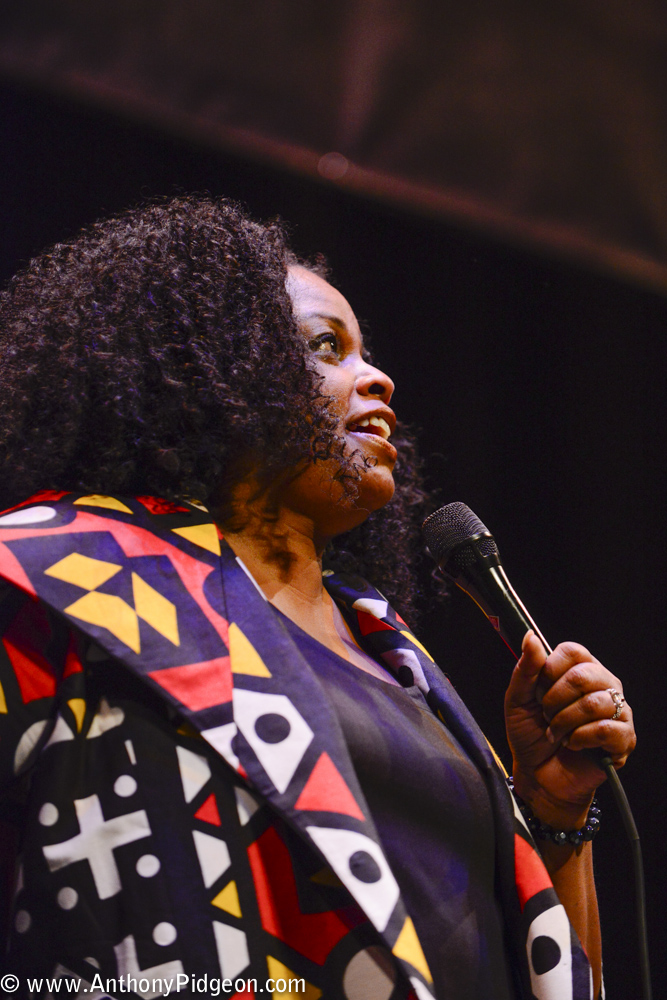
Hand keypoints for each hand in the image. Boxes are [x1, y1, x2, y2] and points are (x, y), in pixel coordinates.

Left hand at [505, 632, 635, 826]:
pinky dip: (580, 739)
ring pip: (594, 703)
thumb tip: (530, 636)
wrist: (538, 776)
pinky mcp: (623, 738)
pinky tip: (574, 745)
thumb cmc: (530, 735)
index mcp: (580, 670)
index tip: (538, 691)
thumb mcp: (518, 700)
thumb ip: (526, 669)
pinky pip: (605, 728)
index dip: (549, 671)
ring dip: (564, 722)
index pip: (573, 651)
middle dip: (554, 700)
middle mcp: (603, 685)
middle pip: (583, 675)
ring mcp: (617, 710)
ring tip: (558, 733)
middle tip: (547, 716)